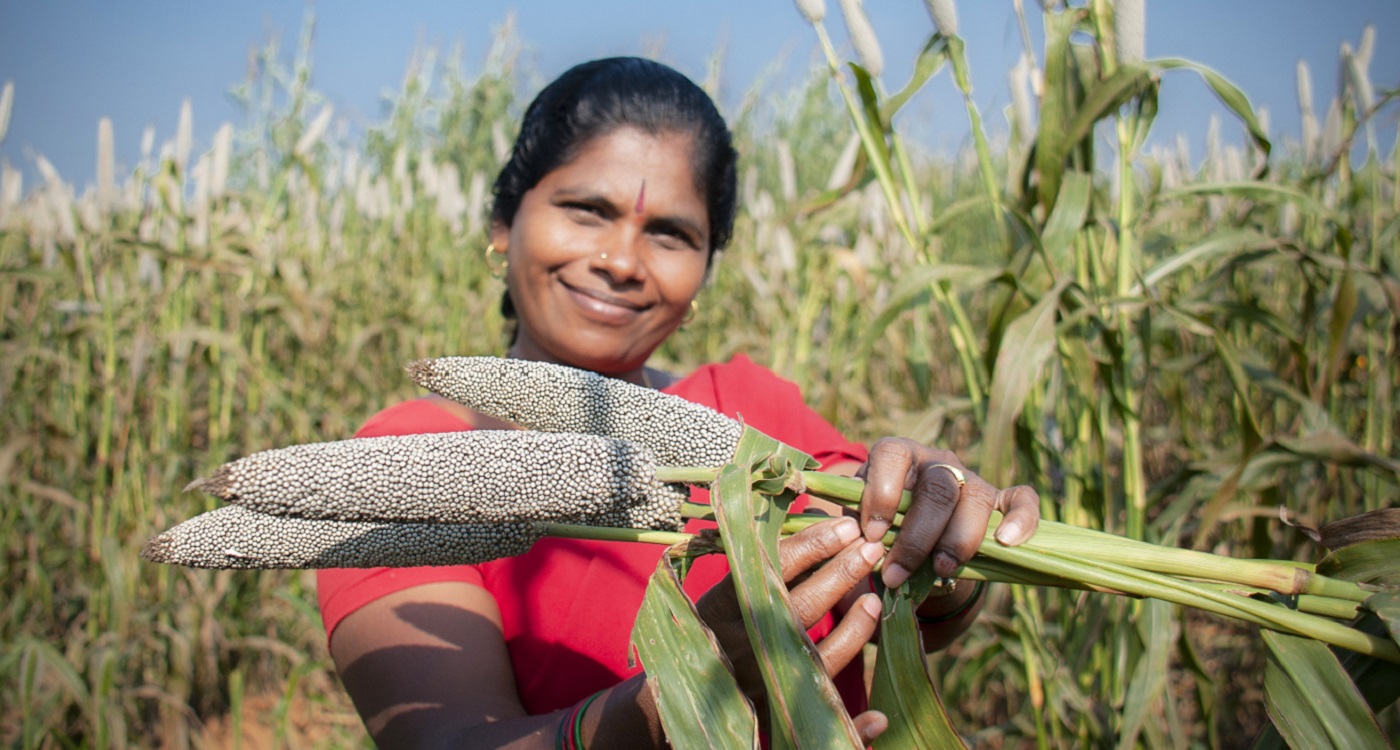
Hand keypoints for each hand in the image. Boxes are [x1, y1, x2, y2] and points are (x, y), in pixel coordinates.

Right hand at [695, 517, 889, 742]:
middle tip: (871, 547)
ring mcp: (762, 678)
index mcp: (722, 607)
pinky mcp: (778, 712)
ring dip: (853, 626)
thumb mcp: (725, 589)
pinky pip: (819, 718)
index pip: (771, 568)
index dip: (813, 545)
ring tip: (874, 595)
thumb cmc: (714, 625)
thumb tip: (816, 512)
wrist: (683, 690)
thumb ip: (764, 558)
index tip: (845, 526)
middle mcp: (743, 643)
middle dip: (841, 573)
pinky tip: (880, 713)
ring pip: (817, 655)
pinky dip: (852, 723)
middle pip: (801, 606)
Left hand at [856, 438, 1039, 589]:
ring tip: (942, 569)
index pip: (892, 455)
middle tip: (898, 574)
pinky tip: (1007, 542)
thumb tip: (853, 544)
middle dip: (917, 537)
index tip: (874, 537)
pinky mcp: (1001, 500)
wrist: (914, 544)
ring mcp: (972, 478)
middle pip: (937, 487)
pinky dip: (1020, 519)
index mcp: (898, 456)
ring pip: (975, 497)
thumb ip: (855, 529)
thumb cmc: (881, 529)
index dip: (882, 495)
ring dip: (958, 539)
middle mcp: (937, 461)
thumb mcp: (860, 524)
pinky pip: (1022, 500)